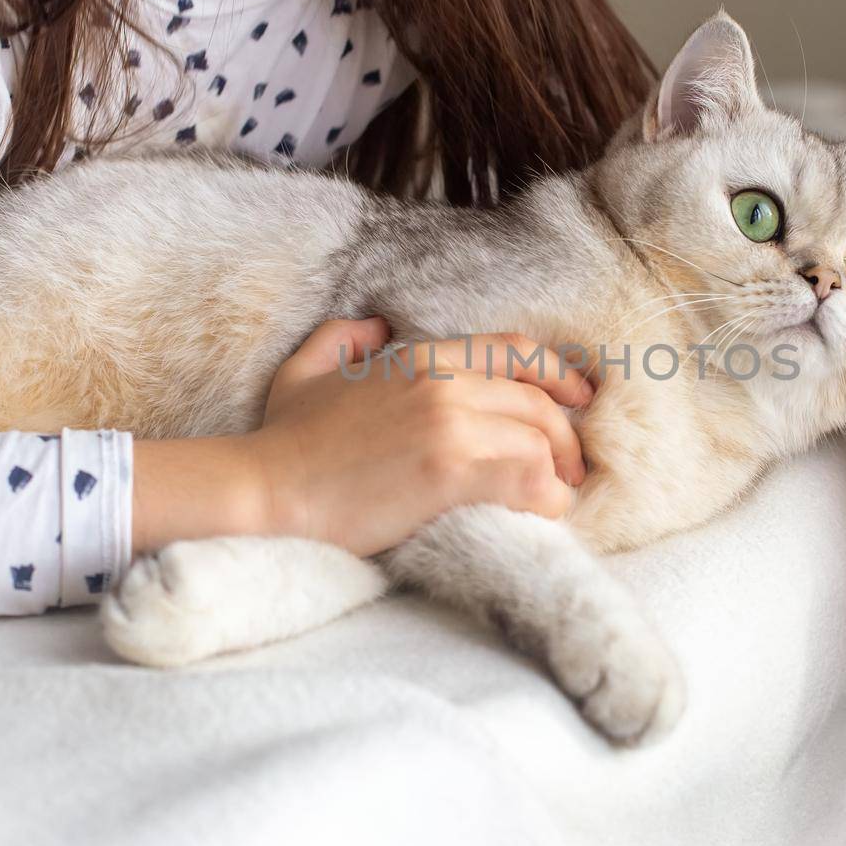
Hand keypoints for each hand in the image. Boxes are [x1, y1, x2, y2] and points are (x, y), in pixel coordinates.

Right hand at [133, 319, 592, 558]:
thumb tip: (376, 327)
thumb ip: (344, 338)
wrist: (263, 490)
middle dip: (565, 440)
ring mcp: (449, 424)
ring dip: (557, 477)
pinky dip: (546, 502)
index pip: (516, 352)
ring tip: (554, 501)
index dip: (561, 376)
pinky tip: (539, 517)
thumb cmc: (283, 441)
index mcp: (421, 355)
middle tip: (571, 471)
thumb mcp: (306, 370)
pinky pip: (529, 480)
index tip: (582, 400)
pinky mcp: (450, 471)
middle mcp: (444, 382)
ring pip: (540, 443)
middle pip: (537, 403)